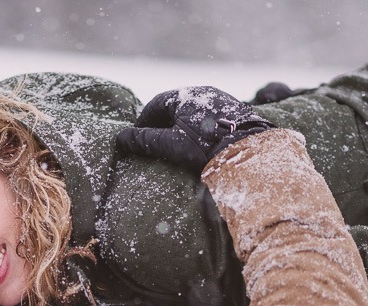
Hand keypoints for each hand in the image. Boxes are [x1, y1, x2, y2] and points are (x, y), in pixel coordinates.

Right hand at [116, 86, 273, 172]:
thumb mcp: (170, 145)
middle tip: (153, 141)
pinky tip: (199, 142)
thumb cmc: (205, 147)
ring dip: (180, 124)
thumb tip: (119, 138)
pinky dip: (198, 127)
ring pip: (192, 111)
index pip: (155, 104)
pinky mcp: (235, 111)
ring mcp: (221, 99)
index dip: (143, 121)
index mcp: (183, 95)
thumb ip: (144, 141)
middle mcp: (203, 91)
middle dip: (161, 122)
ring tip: (175, 143)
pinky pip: (209, 116)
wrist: (249, 151)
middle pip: (174, 106)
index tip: (137, 137)